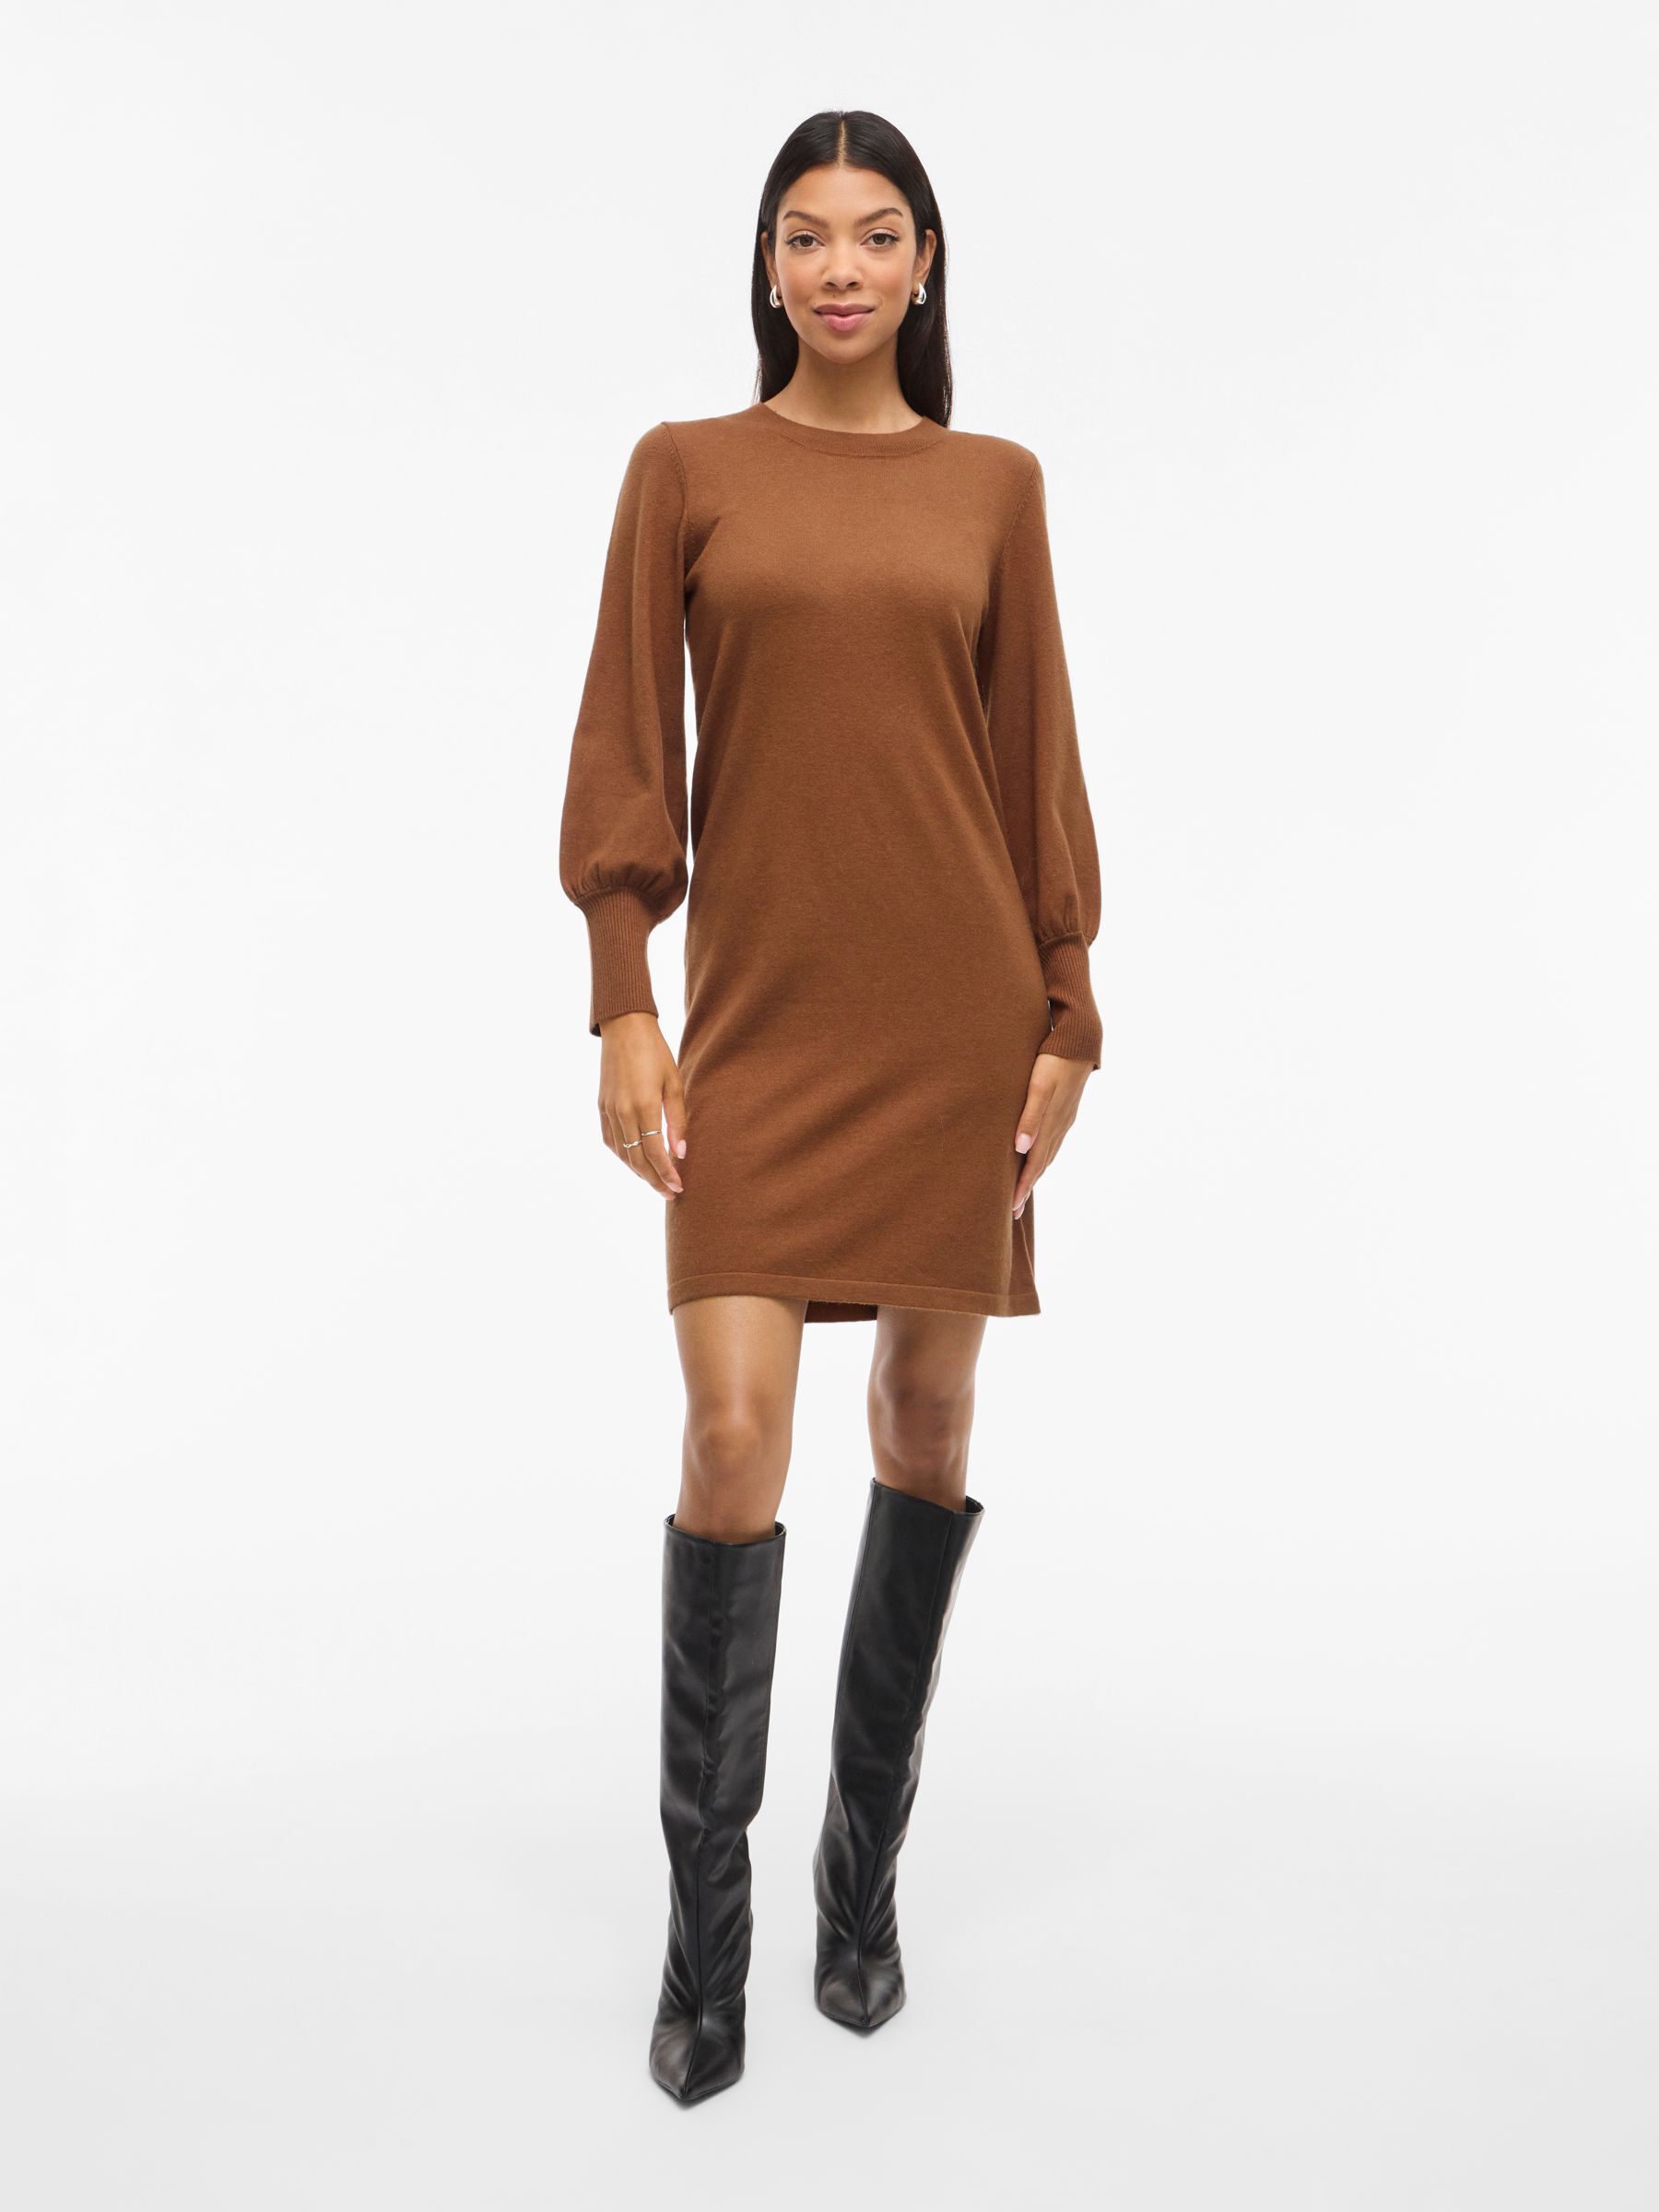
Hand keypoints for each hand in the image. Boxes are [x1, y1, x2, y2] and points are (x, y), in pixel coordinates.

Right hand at [595, 1012, 685, 1198]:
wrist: (624, 1028)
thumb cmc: (655, 1052)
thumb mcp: (674, 1083)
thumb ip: (678, 1120)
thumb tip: (681, 1152)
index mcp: (643, 1105)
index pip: (655, 1152)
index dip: (667, 1173)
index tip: (679, 1187)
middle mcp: (622, 1111)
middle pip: (637, 1159)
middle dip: (654, 1180)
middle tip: (670, 1193)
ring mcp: (609, 1110)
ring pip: (622, 1153)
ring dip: (639, 1171)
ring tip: (656, 1181)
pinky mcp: (602, 1107)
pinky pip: (611, 1141)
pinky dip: (624, 1156)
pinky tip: (636, 1162)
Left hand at [1011, 1049, 1091, 1218]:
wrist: (1079, 1042)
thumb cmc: (1053, 1062)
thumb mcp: (1039, 1087)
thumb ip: (1030, 1117)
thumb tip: (1020, 1148)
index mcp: (1051, 1124)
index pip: (1033, 1164)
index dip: (1022, 1186)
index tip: (1011, 1208)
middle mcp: (1059, 1126)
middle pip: (1041, 1165)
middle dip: (1027, 1187)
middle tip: (1013, 1210)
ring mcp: (1063, 1119)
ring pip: (1047, 1155)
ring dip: (1035, 1174)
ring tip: (1023, 1190)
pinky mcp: (1065, 1111)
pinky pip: (1052, 1142)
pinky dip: (1043, 1157)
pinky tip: (1037, 1158)